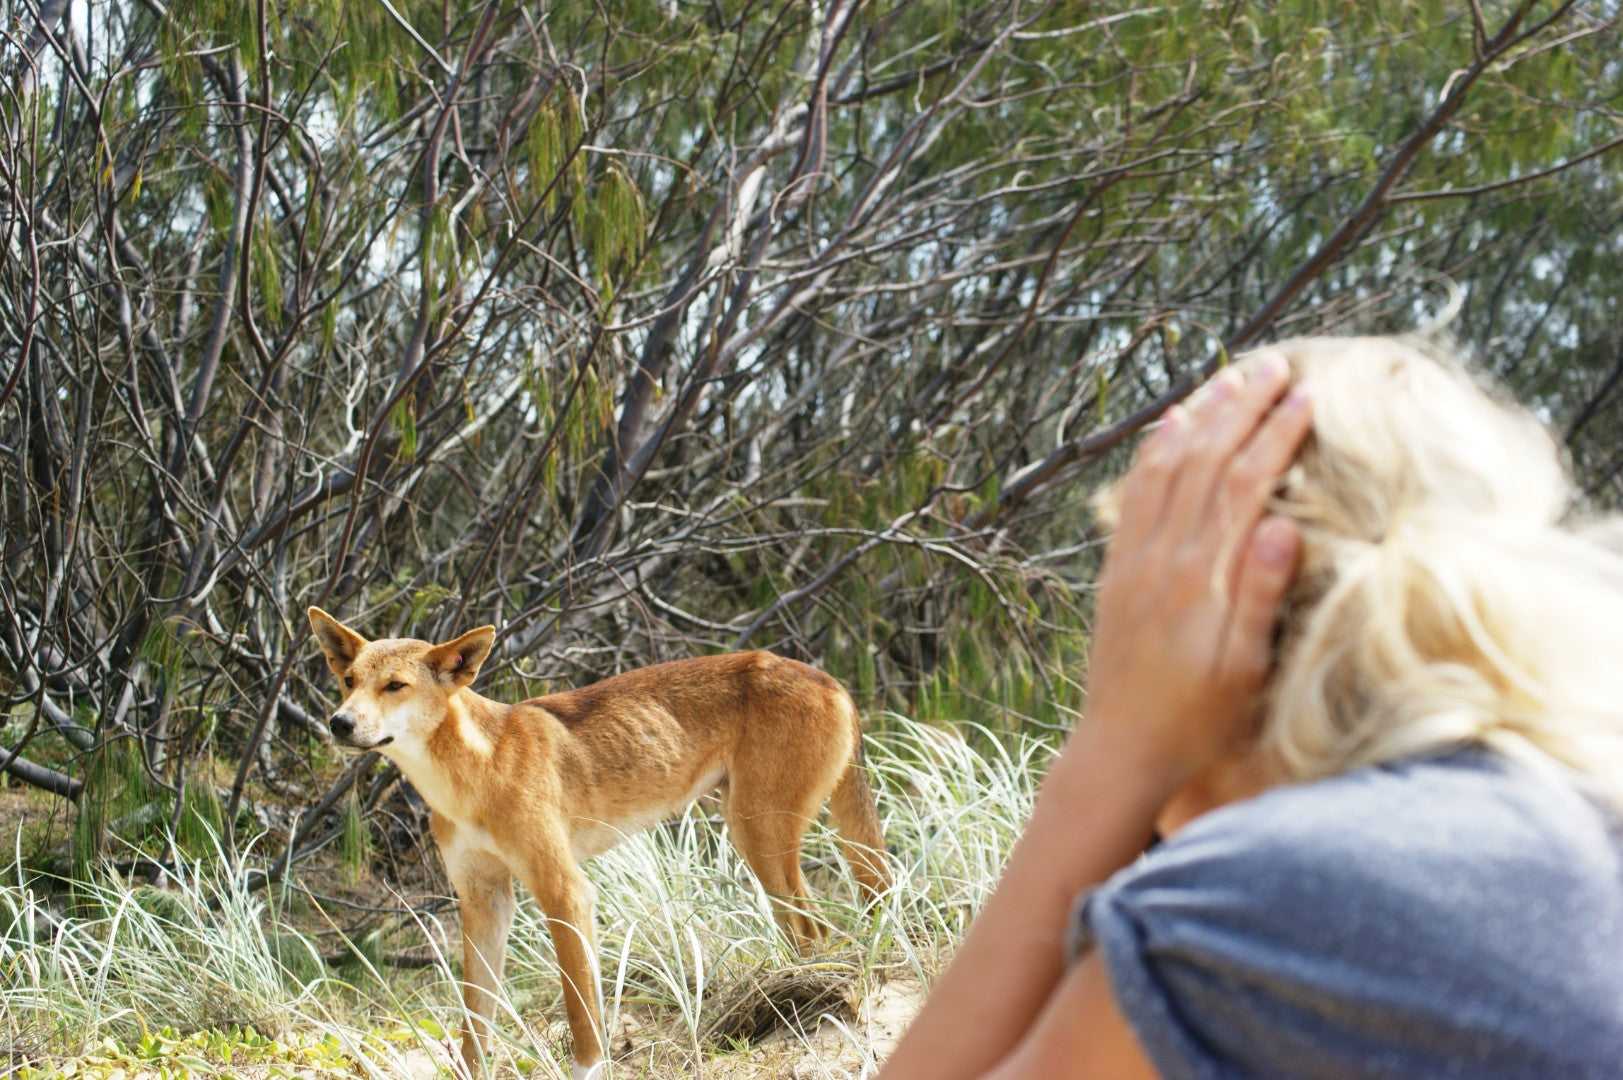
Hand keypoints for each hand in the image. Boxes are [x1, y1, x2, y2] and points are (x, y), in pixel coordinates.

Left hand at [1079, 351, 1311, 791]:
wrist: (1121, 748)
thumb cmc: (1198, 720)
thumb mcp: (1244, 670)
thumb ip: (1260, 597)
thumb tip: (1283, 524)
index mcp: (1201, 578)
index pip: (1242, 484)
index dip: (1275, 435)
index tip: (1307, 395)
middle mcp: (1162, 557)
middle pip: (1203, 460)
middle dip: (1239, 406)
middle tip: (1274, 362)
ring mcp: (1134, 558)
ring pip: (1165, 466)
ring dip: (1198, 416)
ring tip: (1228, 376)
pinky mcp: (1117, 568)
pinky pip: (1133, 493)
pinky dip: (1154, 451)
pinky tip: (1171, 426)